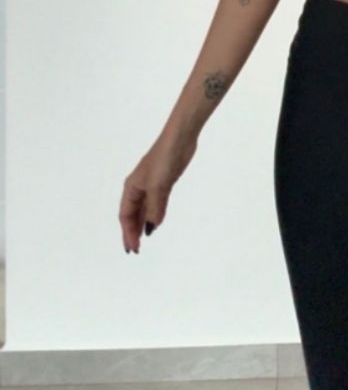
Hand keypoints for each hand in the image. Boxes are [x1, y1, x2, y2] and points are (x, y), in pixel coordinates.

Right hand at [119, 134, 197, 253]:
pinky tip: (156, 221)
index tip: (132, 248)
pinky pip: (156, 202)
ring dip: (142, 223)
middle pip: (132, 214)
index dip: (128, 232)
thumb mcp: (158, 186)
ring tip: (143, 239)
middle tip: (135, 249)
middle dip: (132, 231)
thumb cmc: (164, 159)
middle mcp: (138, 187)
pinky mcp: (164, 181)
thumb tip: (151, 227)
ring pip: (144, 209)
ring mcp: (151, 184)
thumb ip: (155, 207)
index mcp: (131, 187)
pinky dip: (154, 213)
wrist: (179, 139)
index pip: (125, 215)